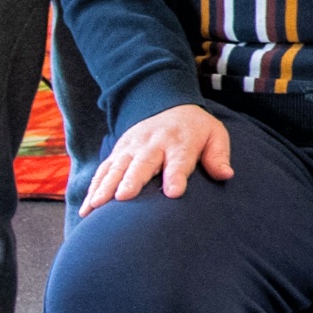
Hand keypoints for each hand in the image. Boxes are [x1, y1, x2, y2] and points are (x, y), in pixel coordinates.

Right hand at [81, 102, 233, 211]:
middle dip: (132, 180)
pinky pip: (104, 170)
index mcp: (179, 142)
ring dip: (105, 187)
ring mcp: (132, 148)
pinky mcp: (118, 152)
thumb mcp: (214, 135)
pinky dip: (94, 188)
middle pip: (141, 164)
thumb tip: (226, 175)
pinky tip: (87, 209)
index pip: (178, 161)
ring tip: (96, 206)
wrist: (169, 104)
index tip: (173, 193)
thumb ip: (218, 155)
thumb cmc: (196, 130)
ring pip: (117, 168)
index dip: (176, 176)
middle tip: (123, 197)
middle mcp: (153, 144)